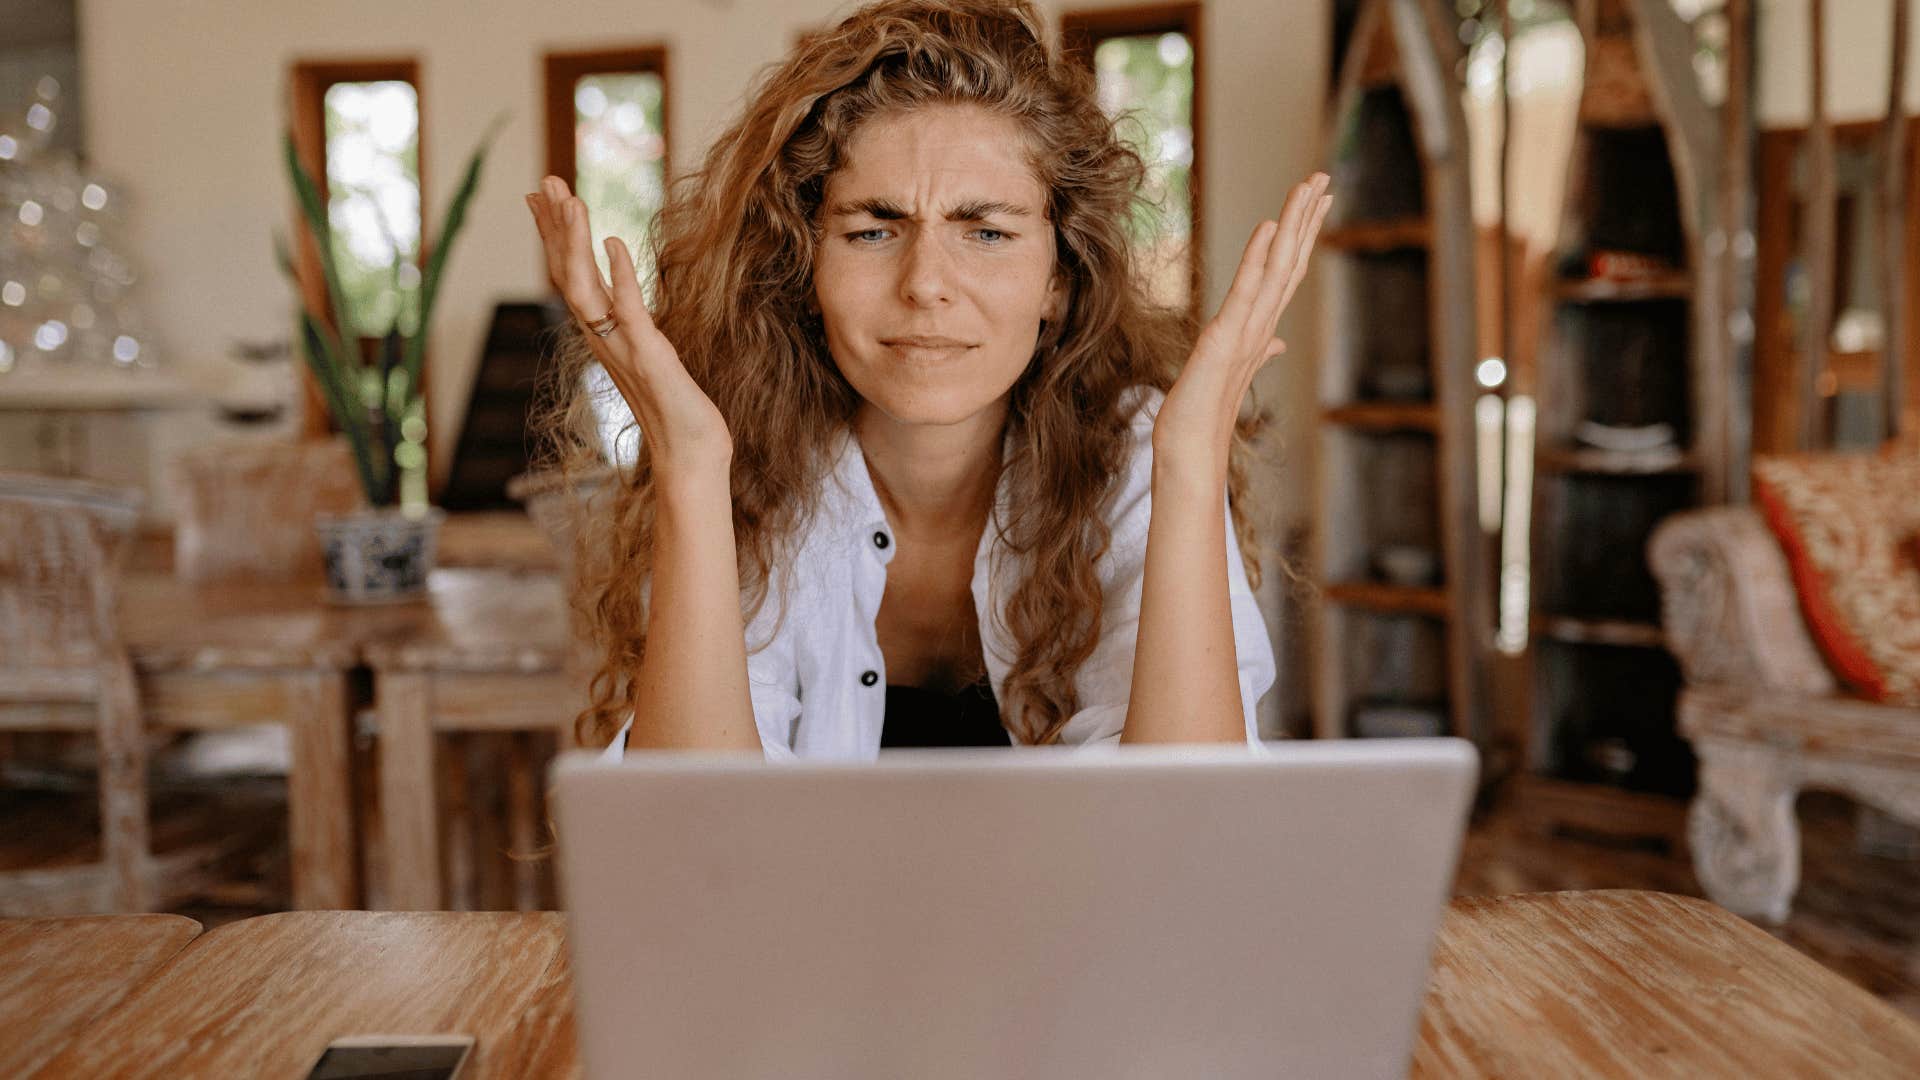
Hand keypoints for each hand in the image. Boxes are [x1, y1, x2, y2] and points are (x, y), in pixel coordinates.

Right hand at [526, 176, 731, 475]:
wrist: (689, 456)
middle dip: (555, 226)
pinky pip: (628, 309)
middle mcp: (604, 339)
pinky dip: (620, 274)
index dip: (555, 236)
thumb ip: (634, 328)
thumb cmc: (676, 412)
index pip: (571, 276)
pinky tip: (613, 241)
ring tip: (568, 198)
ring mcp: (622, 347)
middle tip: (543, 181)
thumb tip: (624, 300)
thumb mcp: (650, 357)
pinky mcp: (649, 356)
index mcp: (604, 335)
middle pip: (567, 273)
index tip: (541, 198)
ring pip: (585, 287)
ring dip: (574, 242)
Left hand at [1153, 173, 1330, 481]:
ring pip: (1279, 267)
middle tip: (1323, 177)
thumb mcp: (1230, 370)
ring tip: (1308, 187)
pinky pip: (1247, 289)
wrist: (1190, 447)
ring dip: (1294, 225)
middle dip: (1307, 218)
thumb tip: (1277, 343)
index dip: (1303, 235)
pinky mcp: (1227, 337)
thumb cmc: (1204, 412)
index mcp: (1260, 327)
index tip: (1315, 202)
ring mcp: (1248, 330)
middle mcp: (1262, 325)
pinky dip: (1258, 257)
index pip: (1286, 272)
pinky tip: (1270, 227)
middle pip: (1291, 261)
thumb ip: (1258, 350)